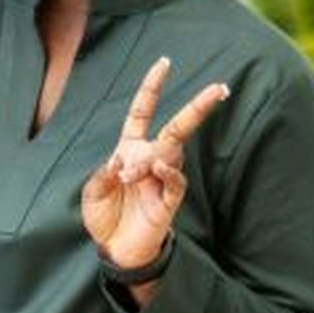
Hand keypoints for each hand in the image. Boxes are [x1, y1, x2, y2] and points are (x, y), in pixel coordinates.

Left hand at [82, 56, 228, 269]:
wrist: (115, 249)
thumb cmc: (104, 217)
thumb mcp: (92, 192)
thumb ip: (103, 174)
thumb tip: (121, 161)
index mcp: (130, 150)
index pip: (143, 111)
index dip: (152, 88)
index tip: (165, 63)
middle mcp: (151, 159)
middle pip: (178, 127)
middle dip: (198, 107)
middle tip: (221, 88)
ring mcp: (163, 179)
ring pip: (170, 154)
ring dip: (150, 159)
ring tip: (130, 177)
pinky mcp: (170, 200)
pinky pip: (176, 180)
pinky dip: (168, 172)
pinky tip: (158, 171)